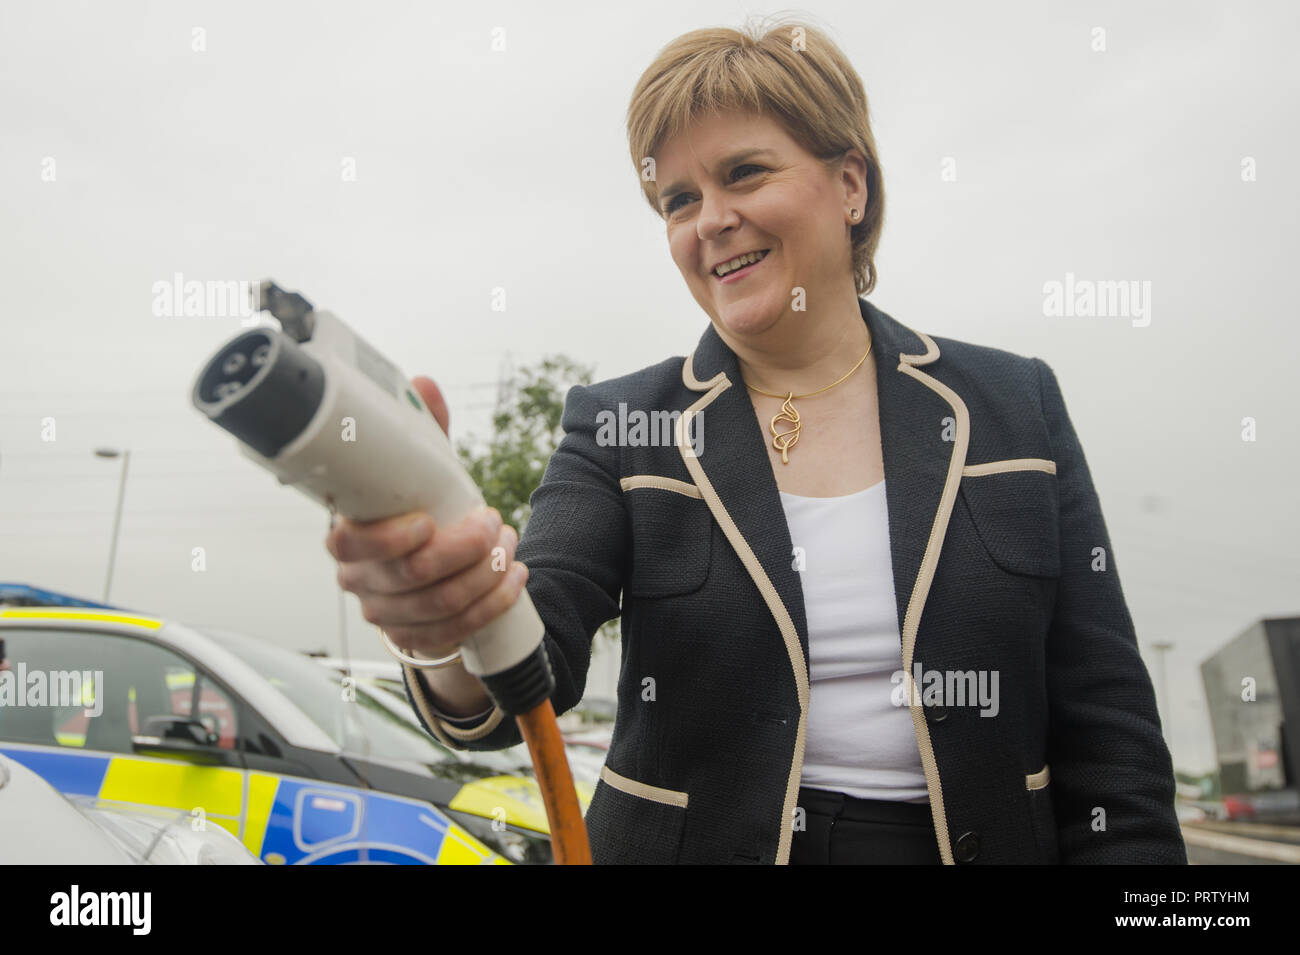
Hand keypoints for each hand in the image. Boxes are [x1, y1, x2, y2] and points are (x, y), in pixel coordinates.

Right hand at [324, 376, 528, 659]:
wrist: (422, 576)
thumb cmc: (416, 512)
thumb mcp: (416, 474)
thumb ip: (421, 432)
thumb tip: (424, 383)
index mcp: (347, 539)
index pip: (353, 545)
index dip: (390, 538)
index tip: (427, 522)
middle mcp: (360, 581)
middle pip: (412, 575)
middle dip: (464, 547)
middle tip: (493, 521)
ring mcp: (388, 615)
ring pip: (441, 604)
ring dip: (486, 572)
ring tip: (509, 542)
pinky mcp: (417, 639)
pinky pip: (458, 630)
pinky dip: (494, 602)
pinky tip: (516, 577)